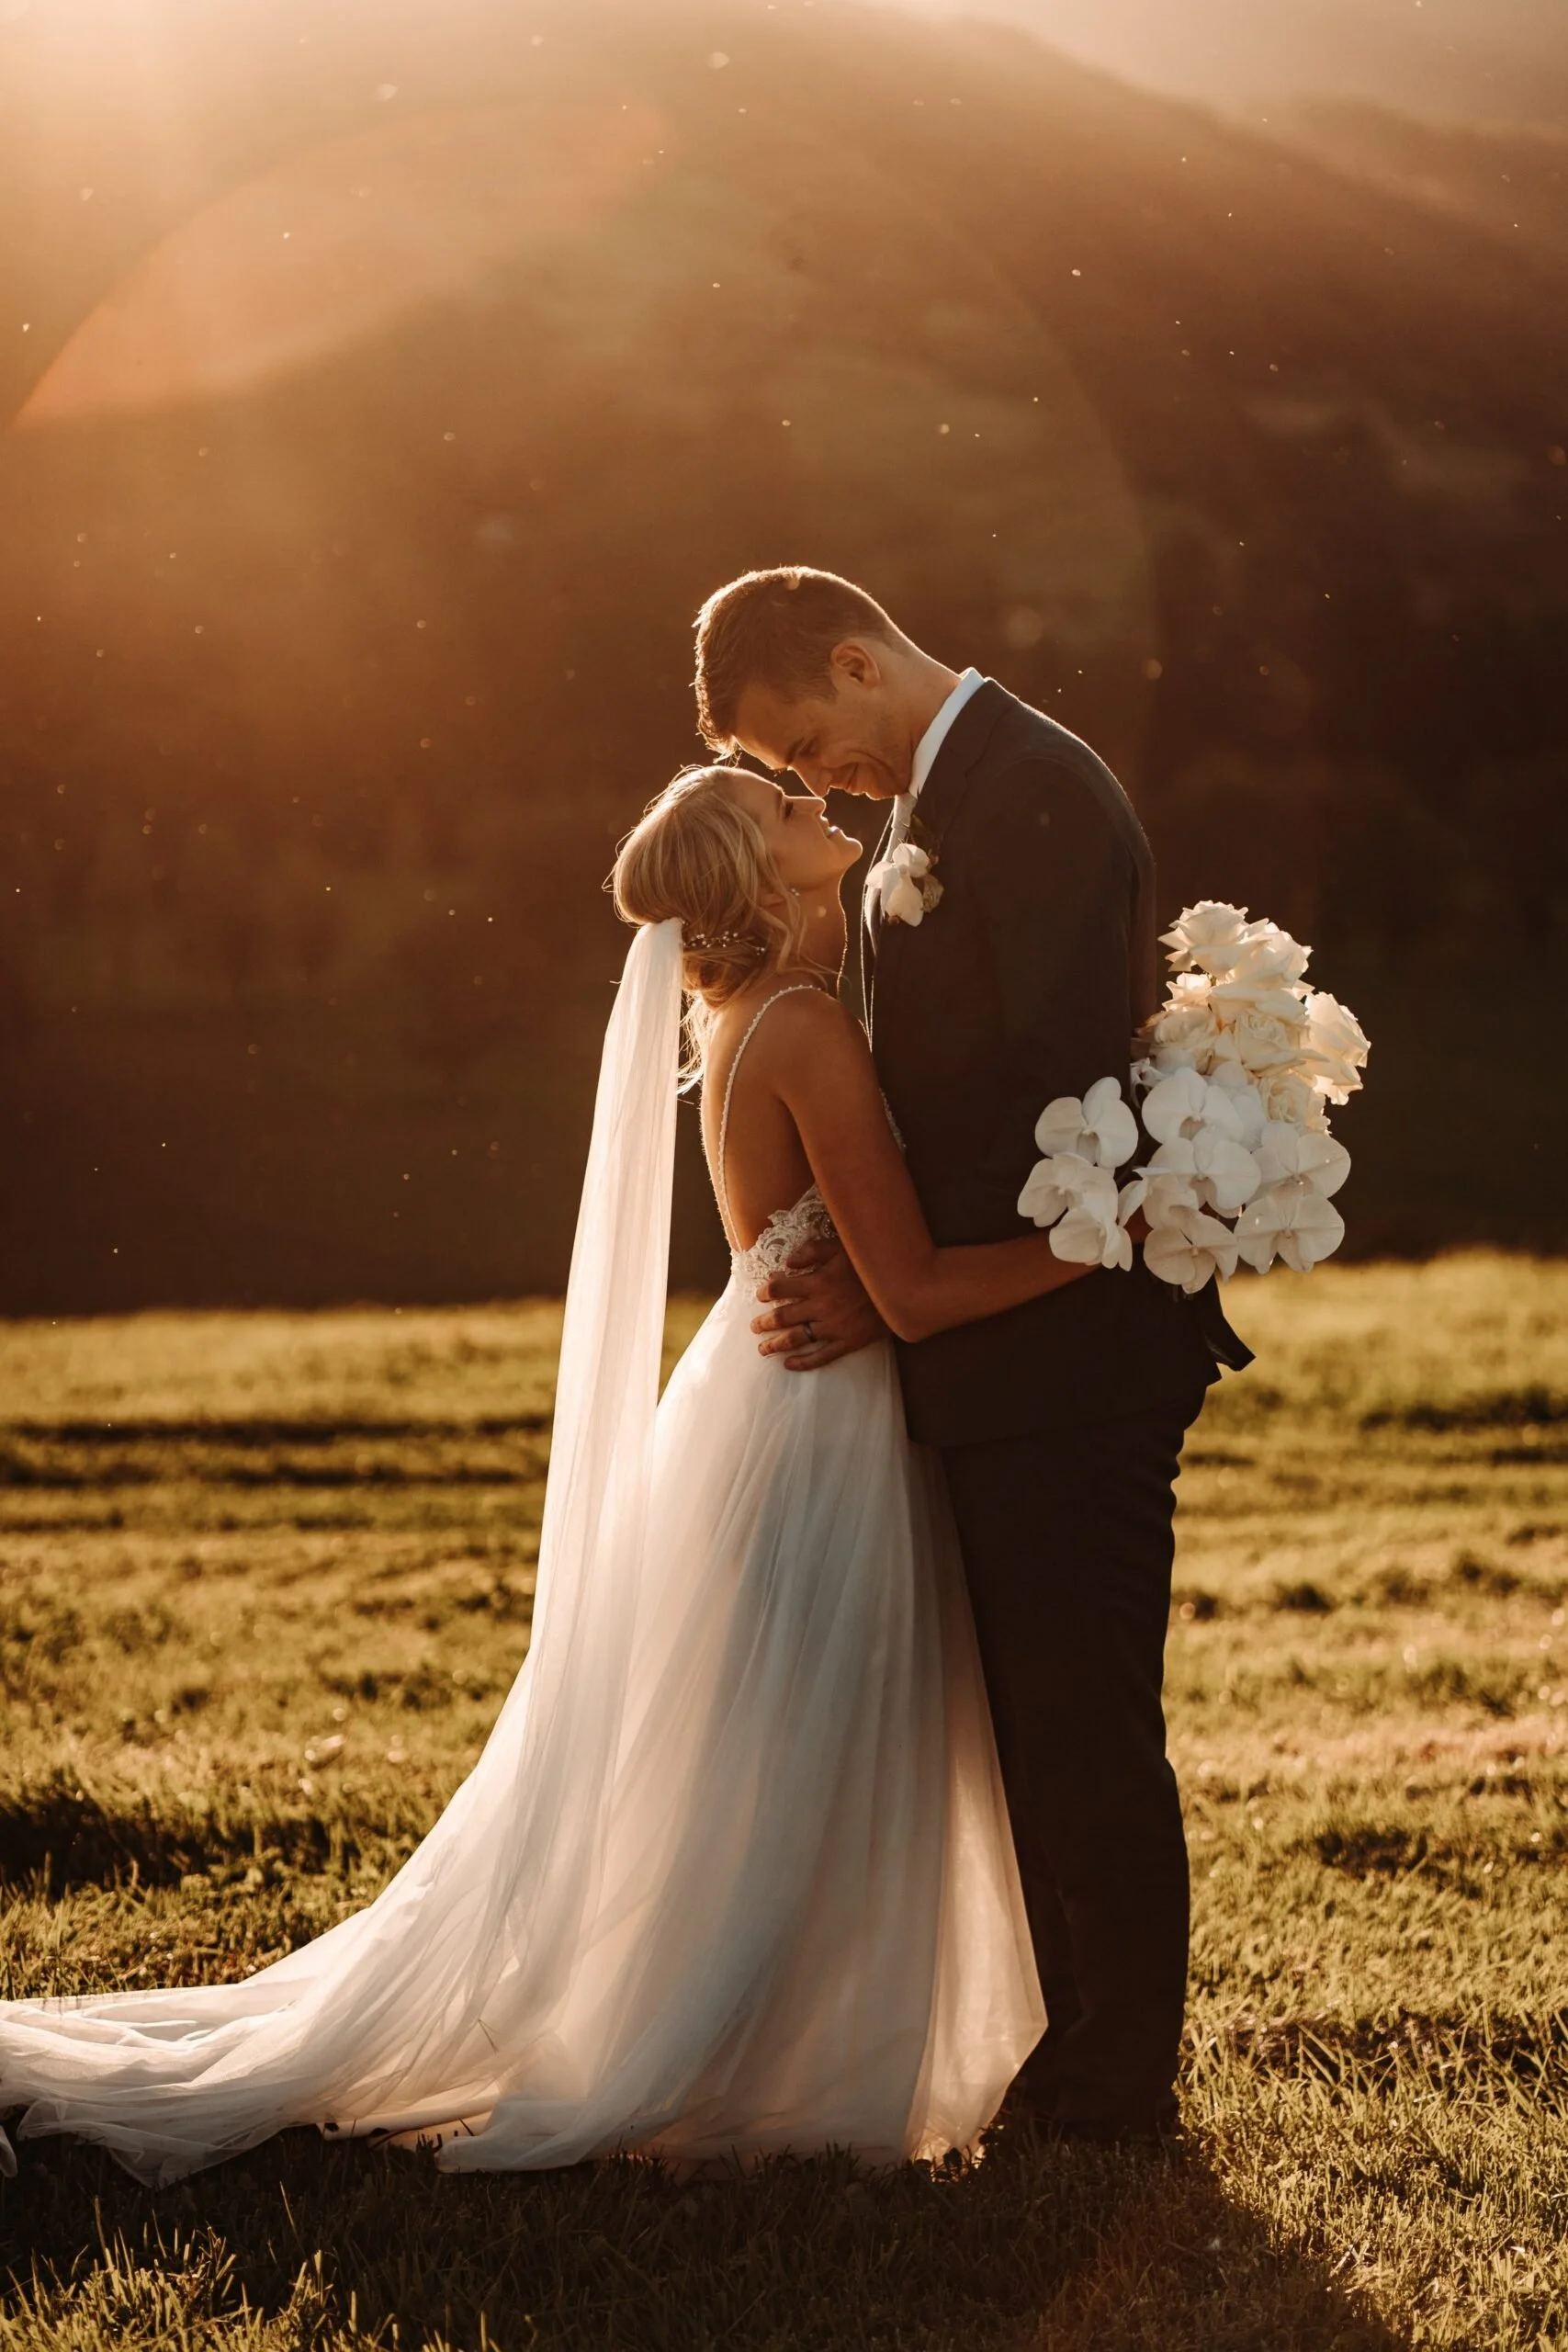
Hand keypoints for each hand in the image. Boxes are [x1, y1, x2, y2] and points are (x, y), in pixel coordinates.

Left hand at [751, 1240, 887, 1370]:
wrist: (905, 1289)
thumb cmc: (872, 1264)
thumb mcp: (843, 1247)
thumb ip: (813, 1251)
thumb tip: (787, 1262)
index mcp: (818, 1282)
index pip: (781, 1288)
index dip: (767, 1291)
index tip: (761, 1295)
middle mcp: (821, 1307)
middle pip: (783, 1317)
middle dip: (764, 1322)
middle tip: (754, 1326)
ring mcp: (834, 1328)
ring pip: (797, 1339)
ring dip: (776, 1344)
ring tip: (763, 1349)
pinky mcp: (848, 1343)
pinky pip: (821, 1357)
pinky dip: (803, 1363)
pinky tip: (788, 1365)